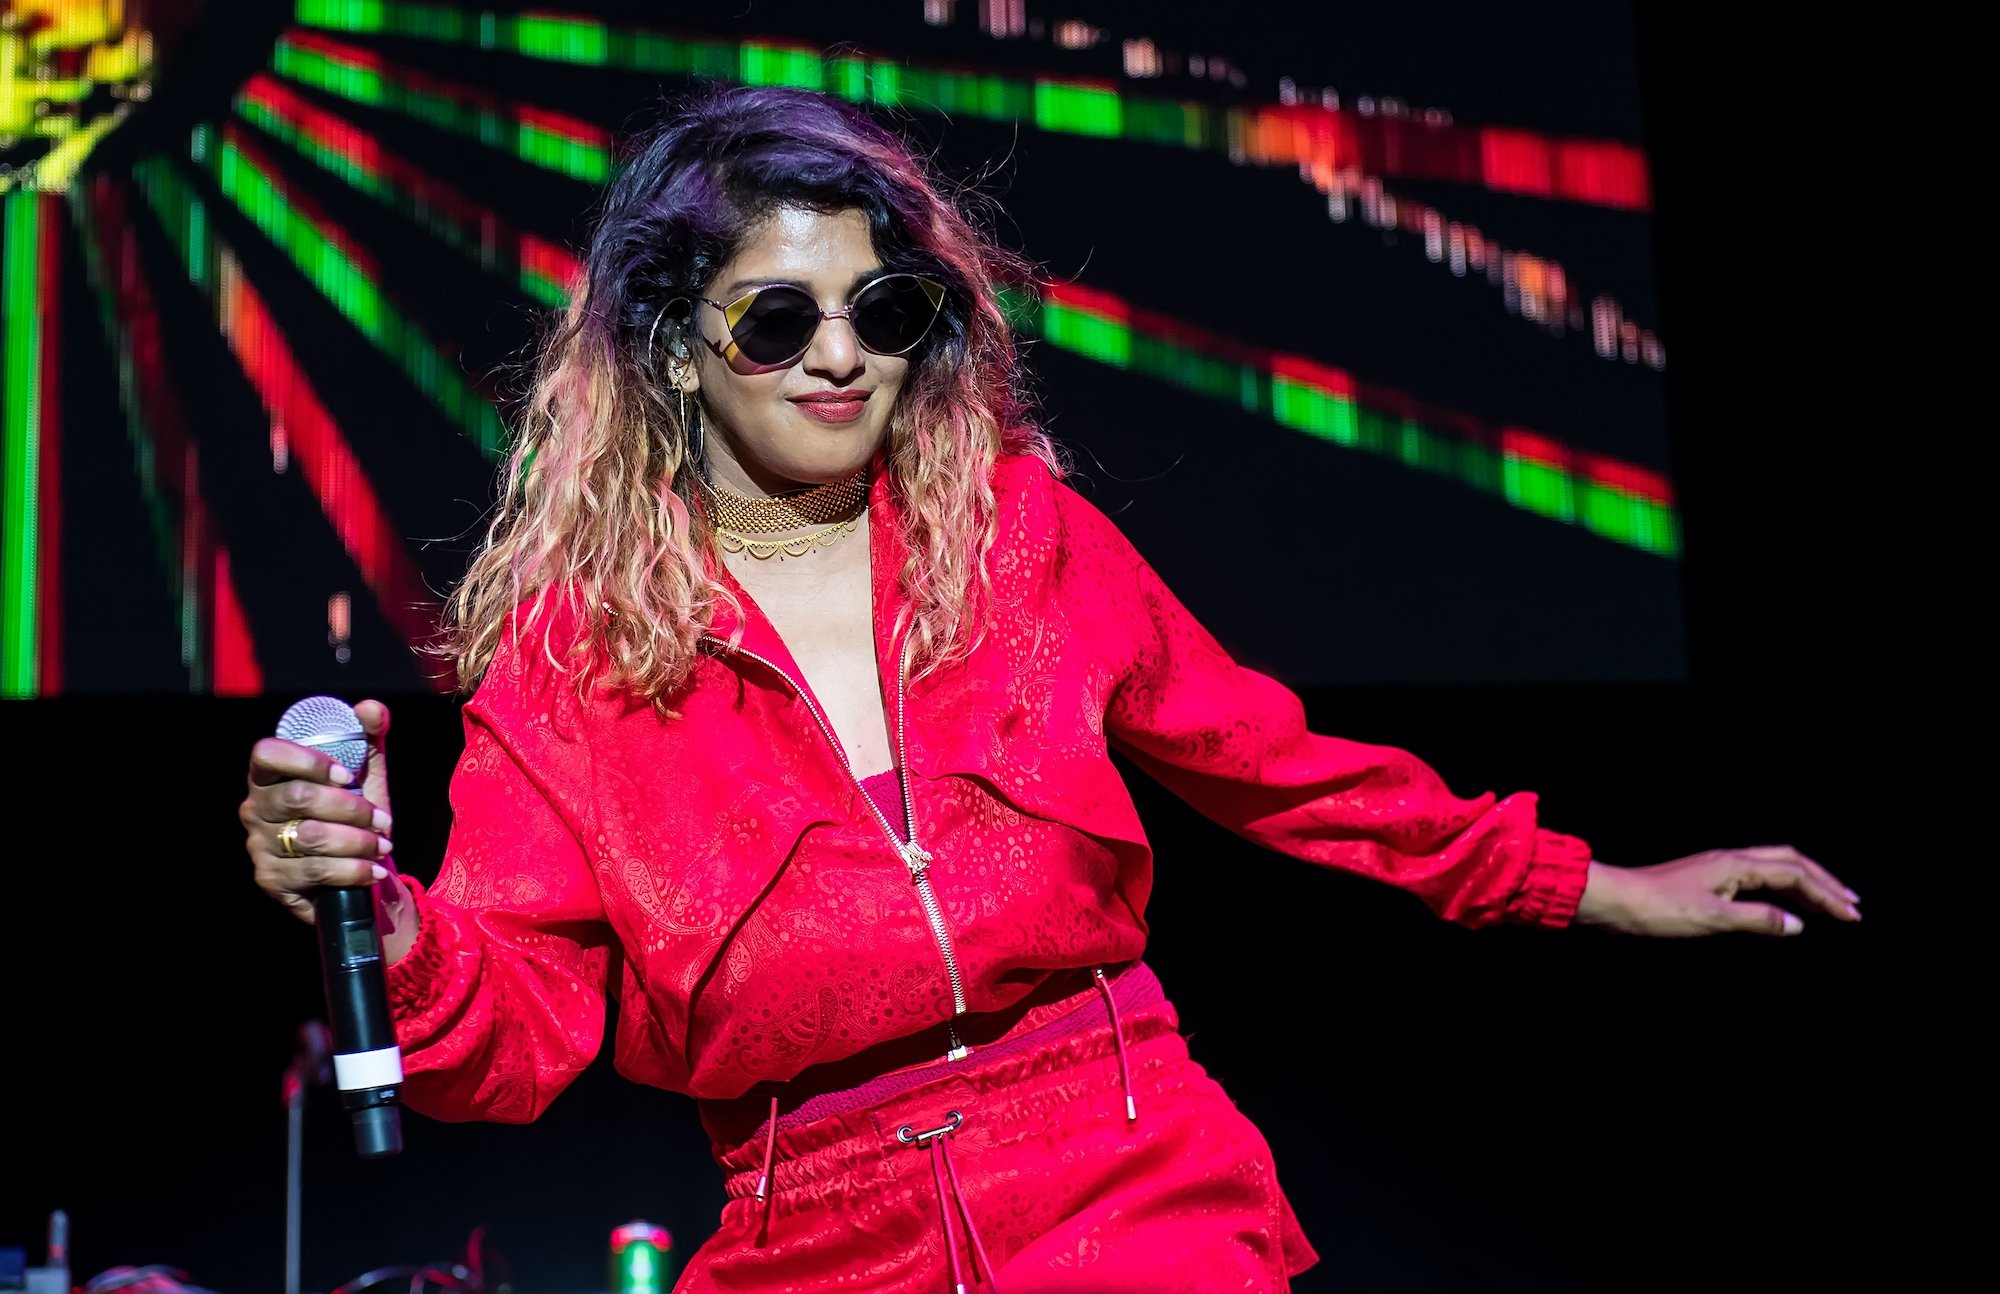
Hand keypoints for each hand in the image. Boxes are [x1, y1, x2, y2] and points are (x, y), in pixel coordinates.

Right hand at [242, 699, 395, 923]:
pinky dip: (353, 869)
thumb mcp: (366, 773)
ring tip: (383, 845)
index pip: (267, 753)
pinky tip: (373, 869)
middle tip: (382, 819)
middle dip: (350, 808)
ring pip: (310, 836)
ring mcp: (259, 845)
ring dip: (357, 840)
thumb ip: (368, 737)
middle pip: (298, 797)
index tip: (346, 775)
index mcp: (271, 775)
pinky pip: (315, 870)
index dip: (307, 760)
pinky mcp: (271, 878)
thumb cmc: (356, 816)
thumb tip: (370, 708)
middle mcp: (255, 808)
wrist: (361, 872)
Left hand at [1574, 846, 1859, 936]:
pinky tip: (1785, 906)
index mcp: (1736, 864)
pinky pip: (1757, 878)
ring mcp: (1718, 868)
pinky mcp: (1708, 880)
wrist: (1616, 901)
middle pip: (1790, 862)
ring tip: (1829, 904)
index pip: (1795, 875)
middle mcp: (1731, 859)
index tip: (1852, 915)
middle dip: (1824, 882)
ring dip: (1805, 884)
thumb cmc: (1659, 909)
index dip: (1826, 895)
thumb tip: (1798, 924)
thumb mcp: (1713, 918)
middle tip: (1852, 905)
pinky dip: (1781, 889)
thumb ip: (1759, 919)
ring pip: (1774, 867)